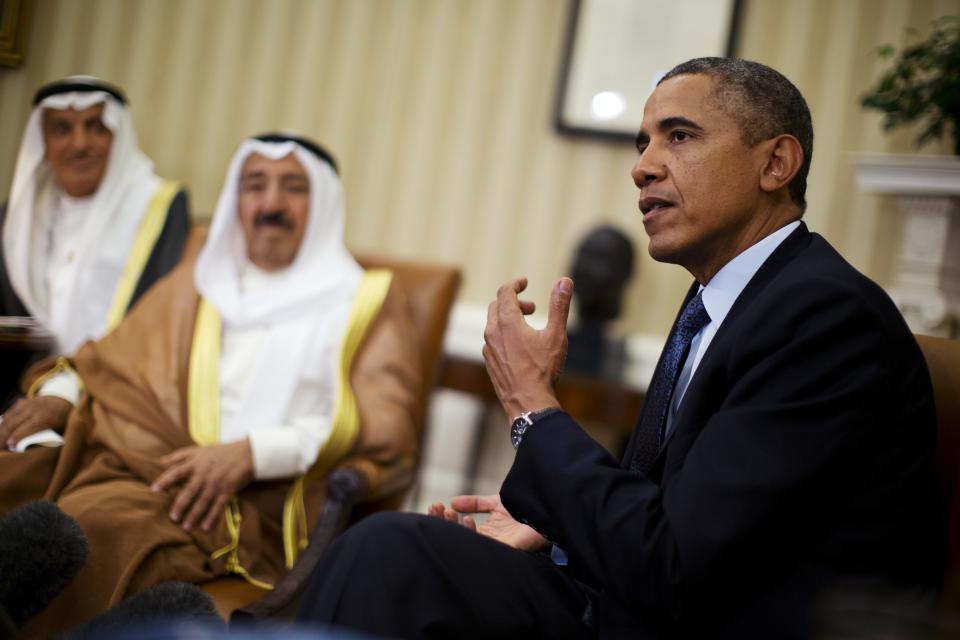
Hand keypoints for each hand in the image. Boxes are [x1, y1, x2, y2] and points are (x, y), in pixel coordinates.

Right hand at [0, 396, 71, 448]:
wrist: (62, 400)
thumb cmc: (63, 419)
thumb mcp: (63, 428)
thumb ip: (52, 438)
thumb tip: (41, 451)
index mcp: (47, 417)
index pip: (29, 428)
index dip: (18, 437)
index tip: (10, 446)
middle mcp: (35, 409)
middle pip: (14, 423)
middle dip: (4, 436)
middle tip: (0, 448)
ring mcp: (27, 404)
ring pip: (9, 418)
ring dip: (1, 430)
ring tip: (0, 442)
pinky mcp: (22, 402)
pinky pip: (9, 413)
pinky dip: (3, 423)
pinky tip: (1, 432)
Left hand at [151, 439, 253, 531]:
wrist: (248, 453)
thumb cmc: (221, 451)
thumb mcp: (200, 450)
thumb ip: (180, 455)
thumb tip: (160, 461)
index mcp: (196, 463)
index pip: (176, 472)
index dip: (165, 480)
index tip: (154, 489)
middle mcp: (204, 474)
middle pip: (189, 491)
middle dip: (180, 505)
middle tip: (172, 518)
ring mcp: (217, 483)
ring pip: (203, 501)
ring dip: (194, 515)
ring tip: (186, 527)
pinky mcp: (228, 490)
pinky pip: (218, 506)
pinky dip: (212, 517)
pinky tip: (205, 528)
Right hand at [428, 494, 548, 551]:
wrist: (545, 507)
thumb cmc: (525, 509)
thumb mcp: (495, 503)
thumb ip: (475, 503)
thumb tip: (452, 502)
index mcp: (487, 534)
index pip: (461, 530)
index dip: (446, 519)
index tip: (436, 505)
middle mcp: (490, 542)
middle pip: (461, 537)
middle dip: (445, 523)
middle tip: (435, 508)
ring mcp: (499, 546)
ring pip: (470, 543)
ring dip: (456, 528)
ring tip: (449, 513)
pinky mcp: (509, 549)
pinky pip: (488, 547)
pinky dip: (473, 535)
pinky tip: (465, 522)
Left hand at [483, 277, 572, 417]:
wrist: (528, 403)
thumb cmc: (543, 370)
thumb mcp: (556, 335)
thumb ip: (559, 305)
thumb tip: (565, 281)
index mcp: (507, 322)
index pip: (504, 292)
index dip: (515, 284)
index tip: (525, 282)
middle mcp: (493, 333)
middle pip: (496, 305)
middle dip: (514, 301)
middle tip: (532, 309)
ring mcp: (488, 349)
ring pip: (493, 323)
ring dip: (508, 318)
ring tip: (528, 327)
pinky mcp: (489, 362)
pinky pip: (492, 340)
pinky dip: (503, 334)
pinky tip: (519, 346)